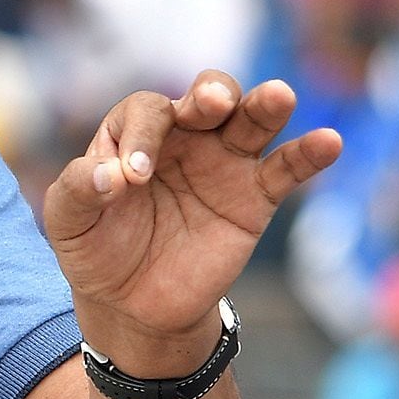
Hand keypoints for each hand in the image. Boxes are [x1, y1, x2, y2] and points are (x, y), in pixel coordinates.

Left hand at [44, 74, 340, 372]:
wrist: (134, 304)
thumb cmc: (98, 249)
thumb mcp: (69, 222)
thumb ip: (76, 190)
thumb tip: (106, 175)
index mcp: (136, 130)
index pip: (147, 112)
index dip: (140, 138)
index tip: (130, 179)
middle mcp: (186, 136)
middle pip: (208, 96)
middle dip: (211, 93)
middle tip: (211, 104)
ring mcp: (224, 163)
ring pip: (252, 121)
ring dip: (265, 105)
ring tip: (278, 96)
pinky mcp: (254, 198)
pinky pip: (286, 170)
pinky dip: (309, 154)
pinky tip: (329, 142)